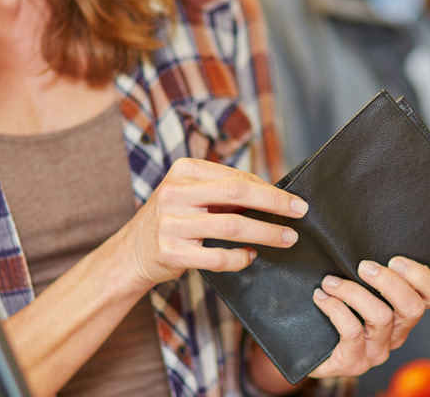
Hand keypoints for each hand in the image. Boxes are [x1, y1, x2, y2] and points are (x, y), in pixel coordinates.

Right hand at [116, 158, 308, 287]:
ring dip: (265, 233)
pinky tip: (251, 257)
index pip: (236, 176)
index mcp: (183, 170)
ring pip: (232, 225)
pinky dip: (240, 258)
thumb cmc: (171, 220)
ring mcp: (172, 223)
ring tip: (287, 238)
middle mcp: (175, 193)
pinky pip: (217, 256)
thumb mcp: (189, 196)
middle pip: (237, 192)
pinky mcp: (172, 251)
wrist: (130, 253)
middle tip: (299, 212)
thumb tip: (271, 196)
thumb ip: (221, 192)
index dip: (269, 189)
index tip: (292, 200)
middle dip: (274, 203)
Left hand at [309, 257, 429, 377]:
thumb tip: (363, 240)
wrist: (305, 349)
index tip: (395, 259)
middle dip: (388, 281)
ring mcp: (377, 351)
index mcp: (403, 312)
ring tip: (329, 282)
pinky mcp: (355, 362)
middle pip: (413, 307)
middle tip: (362, 266)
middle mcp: (396, 333)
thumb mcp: (355, 286)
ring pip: (381, 316)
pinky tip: (321, 297)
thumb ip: (368, 270)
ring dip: (353, 292)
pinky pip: (352, 331)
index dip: (423, 276)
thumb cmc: (333, 309)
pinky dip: (335, 308)